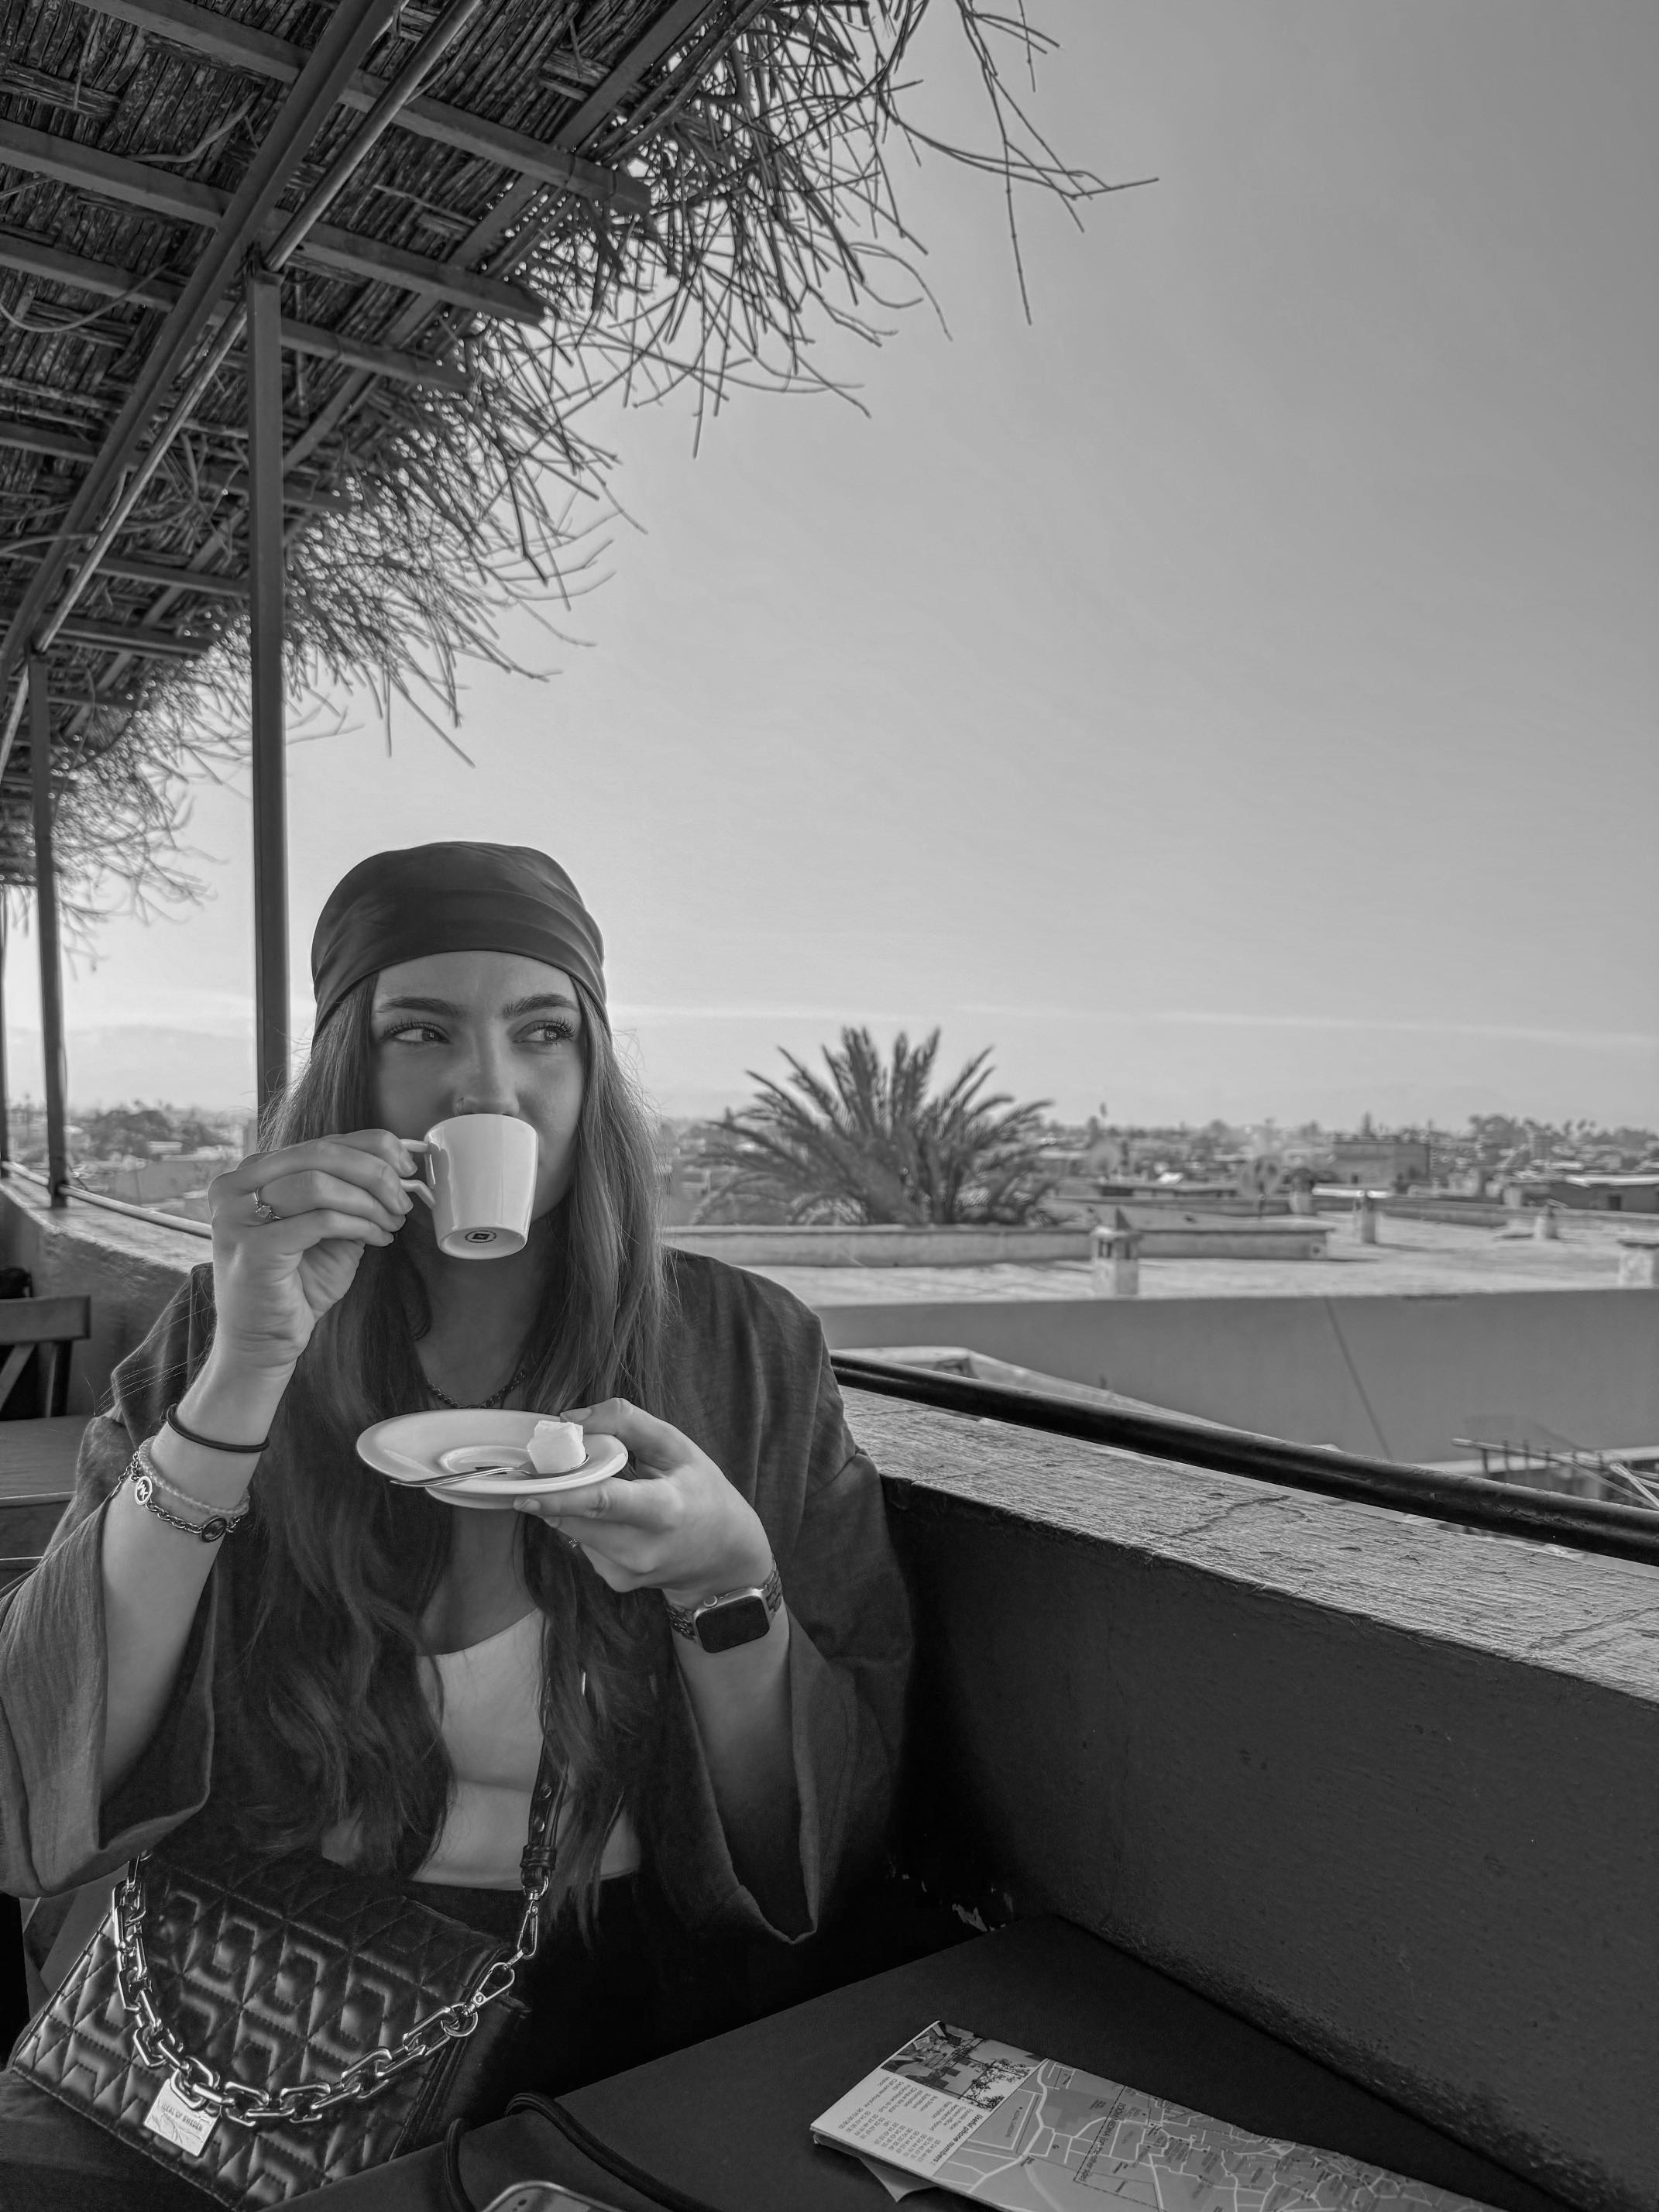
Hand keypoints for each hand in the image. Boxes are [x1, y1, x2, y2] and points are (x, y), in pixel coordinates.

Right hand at [206, 1133, 429, 1373]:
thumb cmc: (297, 1286)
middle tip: (404, 1198)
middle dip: (376, 1173)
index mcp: (253, 1173)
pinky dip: (360, 1226)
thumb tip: (397, 1168)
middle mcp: (235, 1187)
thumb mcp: (329, 1229)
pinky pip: (321, 1220)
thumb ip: (349, 1195)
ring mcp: (238, 1216)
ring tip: (392, 1223)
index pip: (320, 1142)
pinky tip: (377, 1239)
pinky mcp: (252, 1246)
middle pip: (321, 1154)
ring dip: (370, 1202)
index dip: (372, 1146)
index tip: (407, 1166)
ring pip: (320, 1183)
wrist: (263, 1342)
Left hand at [515, 1399, 772, 1603]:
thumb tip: (570, 1418)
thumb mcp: (677, 1446)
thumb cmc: (703, 1491)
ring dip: (573, 1506)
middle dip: (554, 1492)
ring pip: (574, 1531)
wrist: (725, 1557)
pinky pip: (584, 1544)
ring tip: (606, 1490)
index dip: (560, 1495)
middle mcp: (643, 1549)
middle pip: (577, 1519)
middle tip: (544, 1469)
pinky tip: (617, 1520)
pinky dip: (588, 1525)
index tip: (525, 1490)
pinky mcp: (617, 1582)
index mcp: (664, 1509)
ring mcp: (628, 1572)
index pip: (603, 1503)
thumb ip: (626, 1422)